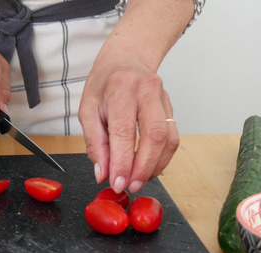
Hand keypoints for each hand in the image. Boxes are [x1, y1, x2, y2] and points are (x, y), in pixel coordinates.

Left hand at [79, 45, 179, 193]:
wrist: (126, 59)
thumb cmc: (104, 84)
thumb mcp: (88, 109)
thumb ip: (95, 143)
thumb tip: (103, 173)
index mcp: (121, 88)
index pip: (123, 131)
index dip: (122, 161)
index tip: (117, 182)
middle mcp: (146, 90)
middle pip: (154, 135)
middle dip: (143, 167)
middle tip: (131, 185)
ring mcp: (163, 98)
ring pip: (168, 138)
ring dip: (155, 165)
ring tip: (139, 180)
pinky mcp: (171, 108)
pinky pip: (173, 137)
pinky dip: (162, 158)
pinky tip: (149, 167)